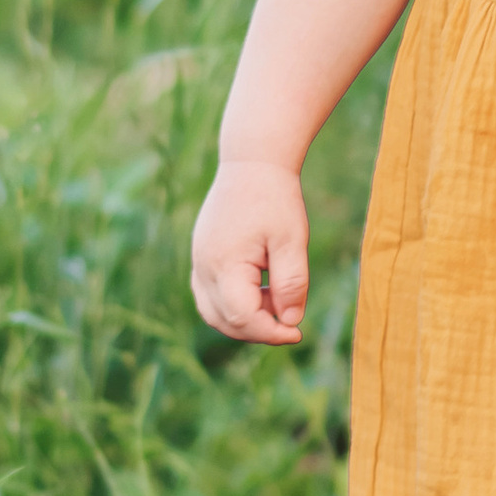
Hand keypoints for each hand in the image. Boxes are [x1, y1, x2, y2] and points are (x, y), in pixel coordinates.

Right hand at [191, 158, 309, 344]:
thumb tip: (290, 321)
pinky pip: (211, 296)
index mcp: (223, 265)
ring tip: (278, 300)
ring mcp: (198, 262)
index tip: (298, 332)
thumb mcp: (292, 241)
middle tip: (291, 322)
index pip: (242, 318)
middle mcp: (203, 267)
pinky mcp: (201, 257)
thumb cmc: (275, 199)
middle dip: (259, 329)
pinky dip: (234, 304)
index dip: (270, 332)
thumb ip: (291, 284)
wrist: (252, 162)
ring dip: (245, 318)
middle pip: (224, 321)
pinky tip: (262, 290)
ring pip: (214, 312)